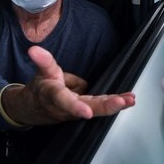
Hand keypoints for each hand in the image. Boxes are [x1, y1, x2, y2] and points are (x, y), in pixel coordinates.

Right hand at [2, 46, 134, 124]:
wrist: (33, 110)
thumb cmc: (41, 90)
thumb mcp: (41, 73)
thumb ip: (41, 61)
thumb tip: (35, 50)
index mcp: (54, 96)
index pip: (64, 100)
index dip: (75, 107)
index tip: (86, 113)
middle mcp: (68, 107)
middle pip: (87, 107)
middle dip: (105, 106)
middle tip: (120, 102)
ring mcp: (78, 110)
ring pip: (97, 108)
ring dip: (114, 105)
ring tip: (130, 99)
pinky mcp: (86, 109)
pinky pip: (101, 105)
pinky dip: (114, 103)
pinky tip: (129, 99)